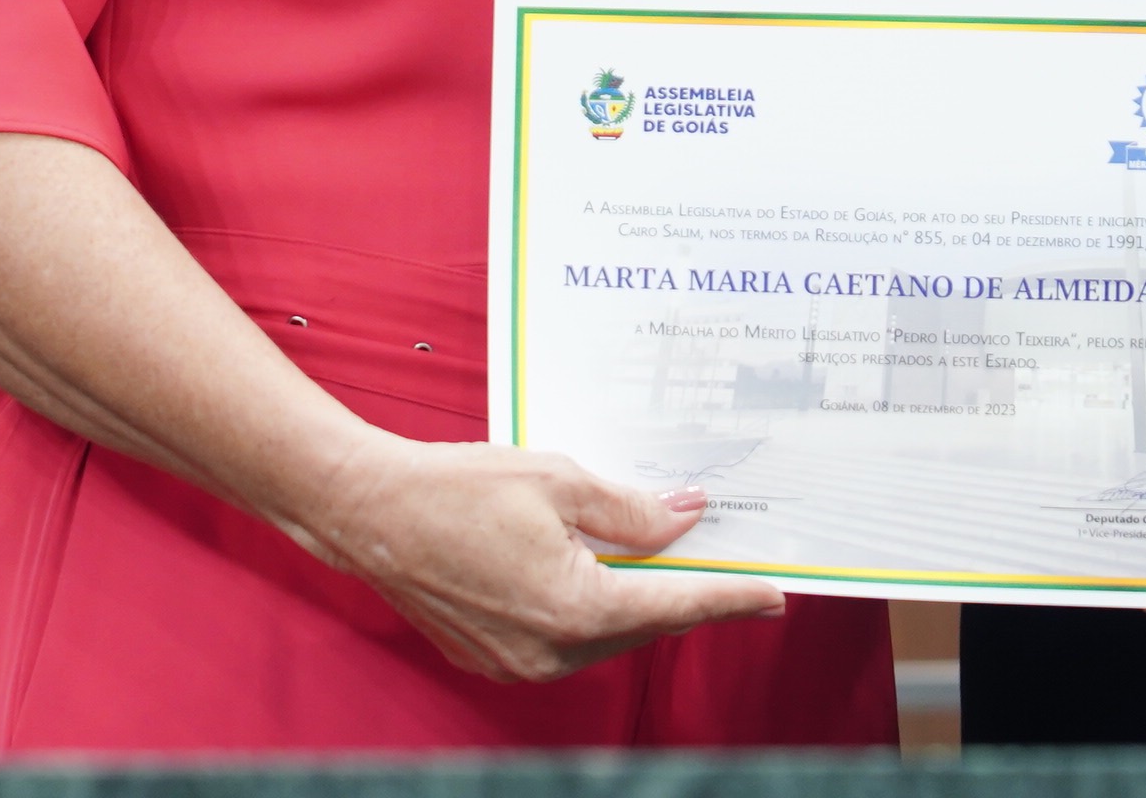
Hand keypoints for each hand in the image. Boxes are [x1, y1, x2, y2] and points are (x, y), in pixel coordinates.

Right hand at [302, 437, 783, 682]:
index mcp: (577, 608)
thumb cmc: (458, 488)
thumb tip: (686, 517)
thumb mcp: (560, 480)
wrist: (371, 513)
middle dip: (684, 593)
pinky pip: (565, 643)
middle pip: (644, 624)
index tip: (774, 597)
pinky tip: (593, 573)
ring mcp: (520, 664)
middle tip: (721, 560)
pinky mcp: (495, 661)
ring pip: (606, 637)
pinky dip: (588, 612)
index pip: (678, 605)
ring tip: (656, 558)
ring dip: (633, 602)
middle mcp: (552, 651)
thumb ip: (632, 509)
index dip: (732, 598)